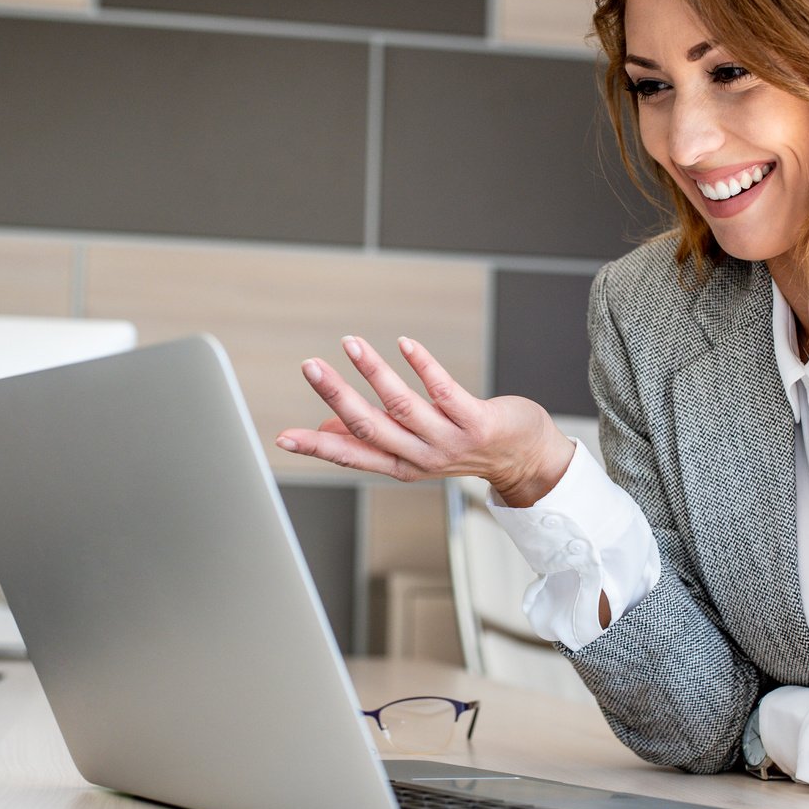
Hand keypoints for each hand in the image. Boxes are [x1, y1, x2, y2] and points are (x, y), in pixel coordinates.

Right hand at [275, 336, 575, 507]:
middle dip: (337, 397)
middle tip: (310, 367)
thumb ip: (375, 437)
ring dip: (374, 373)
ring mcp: (449, 440)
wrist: (525, 459)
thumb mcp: (416, 449)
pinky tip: (405, 344)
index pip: (351, 455)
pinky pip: (445, 390)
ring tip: (350, 344)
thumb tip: (328, 426)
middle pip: (370, 427)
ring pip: (403, 406)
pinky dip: (423, 365)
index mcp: (401, 464)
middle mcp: (421, 456)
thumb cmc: (467, 446)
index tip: (283, 437)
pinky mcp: (476, 421)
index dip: (317, 446)